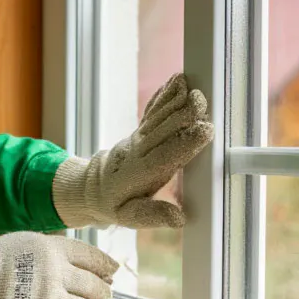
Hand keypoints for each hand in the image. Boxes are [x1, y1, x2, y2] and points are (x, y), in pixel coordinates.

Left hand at [52, 73, 212, 228]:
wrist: (93, 187)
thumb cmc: (115, 204)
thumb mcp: (129, 217)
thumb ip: (152, 215)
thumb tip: (179, 217)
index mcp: (140, 174)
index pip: (165, 156)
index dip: (185, 143)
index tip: (205, 130)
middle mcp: (140, 151)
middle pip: (163, 130)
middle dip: (182, 114)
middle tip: (200, 99)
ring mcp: (139, 137)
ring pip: (158, 116)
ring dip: (173, 99)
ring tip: (188, 84)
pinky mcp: (140, 130)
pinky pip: (152, 111)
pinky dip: (163, 95)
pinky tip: (176, 81)